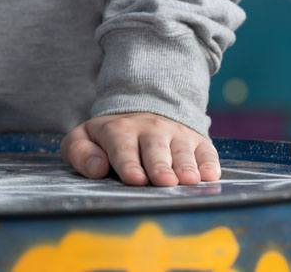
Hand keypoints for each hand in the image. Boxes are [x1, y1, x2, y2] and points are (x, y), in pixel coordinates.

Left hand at [61, 112, 219, 186]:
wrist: (142, 109)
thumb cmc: (109, 136)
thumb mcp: (84, 137)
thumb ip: (81, 152)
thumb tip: (96, 169)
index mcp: (119, 130)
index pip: (123, 148)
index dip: (129, 164)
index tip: (135, 179)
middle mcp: (150, 130)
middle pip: (156, 150)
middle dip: (160, 166)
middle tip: (164, 182)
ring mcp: (176, 134)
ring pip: (182, 151)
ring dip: (186, 166)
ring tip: (189, 181)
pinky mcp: (198, 141)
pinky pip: (206, 152)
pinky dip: (209, 164)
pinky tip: (210, 176)